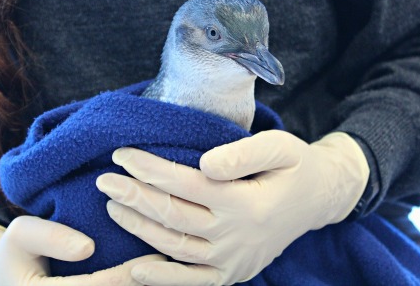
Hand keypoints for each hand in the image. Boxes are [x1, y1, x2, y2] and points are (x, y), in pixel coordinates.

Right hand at [0, 216, 165, 285]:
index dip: (128, 275)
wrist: (7, 279)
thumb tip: (88, 247)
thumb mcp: (21, 235)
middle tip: (172, 265)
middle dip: (142, 285)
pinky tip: (150, 279)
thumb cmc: (16, 252)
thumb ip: (49, 237)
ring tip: (170, 274)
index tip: (158, 255)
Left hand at [96, 131, 368, 285]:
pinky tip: (135, 267)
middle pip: (174, 216)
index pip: (186, 185)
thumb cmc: (293, 167)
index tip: (122, 155)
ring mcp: (232, 260)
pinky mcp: (231, 273)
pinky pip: (191, 280)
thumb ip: (243, 154)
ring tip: (113, 207)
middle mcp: (236, 236)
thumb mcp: (279, 148)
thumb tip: (204, 164)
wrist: (315, 200)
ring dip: (140, 228)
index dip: (151, 170)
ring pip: (175, 246)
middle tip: (104, 181)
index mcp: (246, 202)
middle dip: (134, 197)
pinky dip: (163, 277)